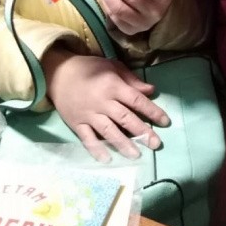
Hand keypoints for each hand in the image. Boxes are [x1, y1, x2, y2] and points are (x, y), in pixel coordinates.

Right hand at [42, 48, 169, 159]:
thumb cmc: (90, 68)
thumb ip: (132, 80)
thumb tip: (151, 90)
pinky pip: (87, 139)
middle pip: (125, 119)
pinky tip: (106, 159)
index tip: (165, 122)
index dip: (152, 111)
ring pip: (108, 131)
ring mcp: (89, 114)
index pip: (137, 101)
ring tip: (137, 154)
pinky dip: (96, 149)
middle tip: (156, 144)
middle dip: (142, 132)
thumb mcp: (113, 66)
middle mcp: (103, 102)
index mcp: (113, 86)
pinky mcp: (76, 124)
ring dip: (123, 144)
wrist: (59, 74)